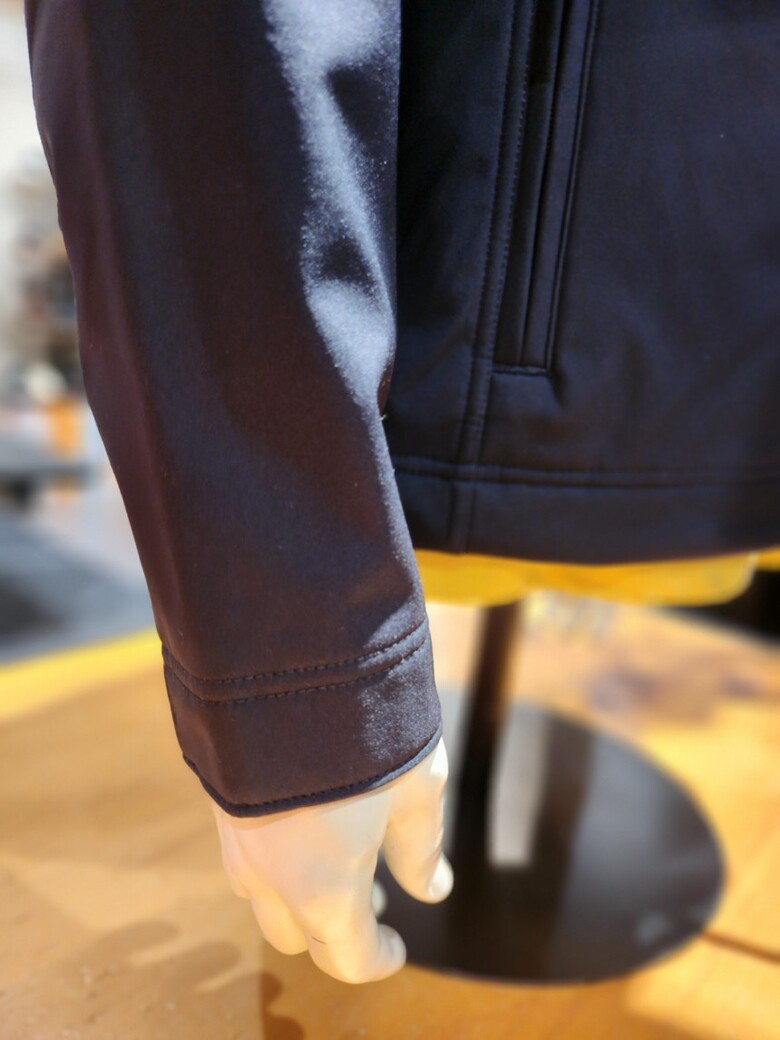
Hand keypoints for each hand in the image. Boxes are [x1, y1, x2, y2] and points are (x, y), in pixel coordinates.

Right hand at [208, 738, 451, 983]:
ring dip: (300, 899)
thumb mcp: (416, 787)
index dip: (379, 960)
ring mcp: (236, 844)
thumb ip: (422, 846)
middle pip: (299, 938)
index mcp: (325, 891)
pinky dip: (275, 863)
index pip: (348, 959)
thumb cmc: (362, 730)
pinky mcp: (220, 806)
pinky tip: (303, 825)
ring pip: (264, 901)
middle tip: (373, 899)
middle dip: (336, 932)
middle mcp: (271, 880)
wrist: (281, 663)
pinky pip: (245, 859)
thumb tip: (433, 889)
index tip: (398, 946)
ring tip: (340, 860)